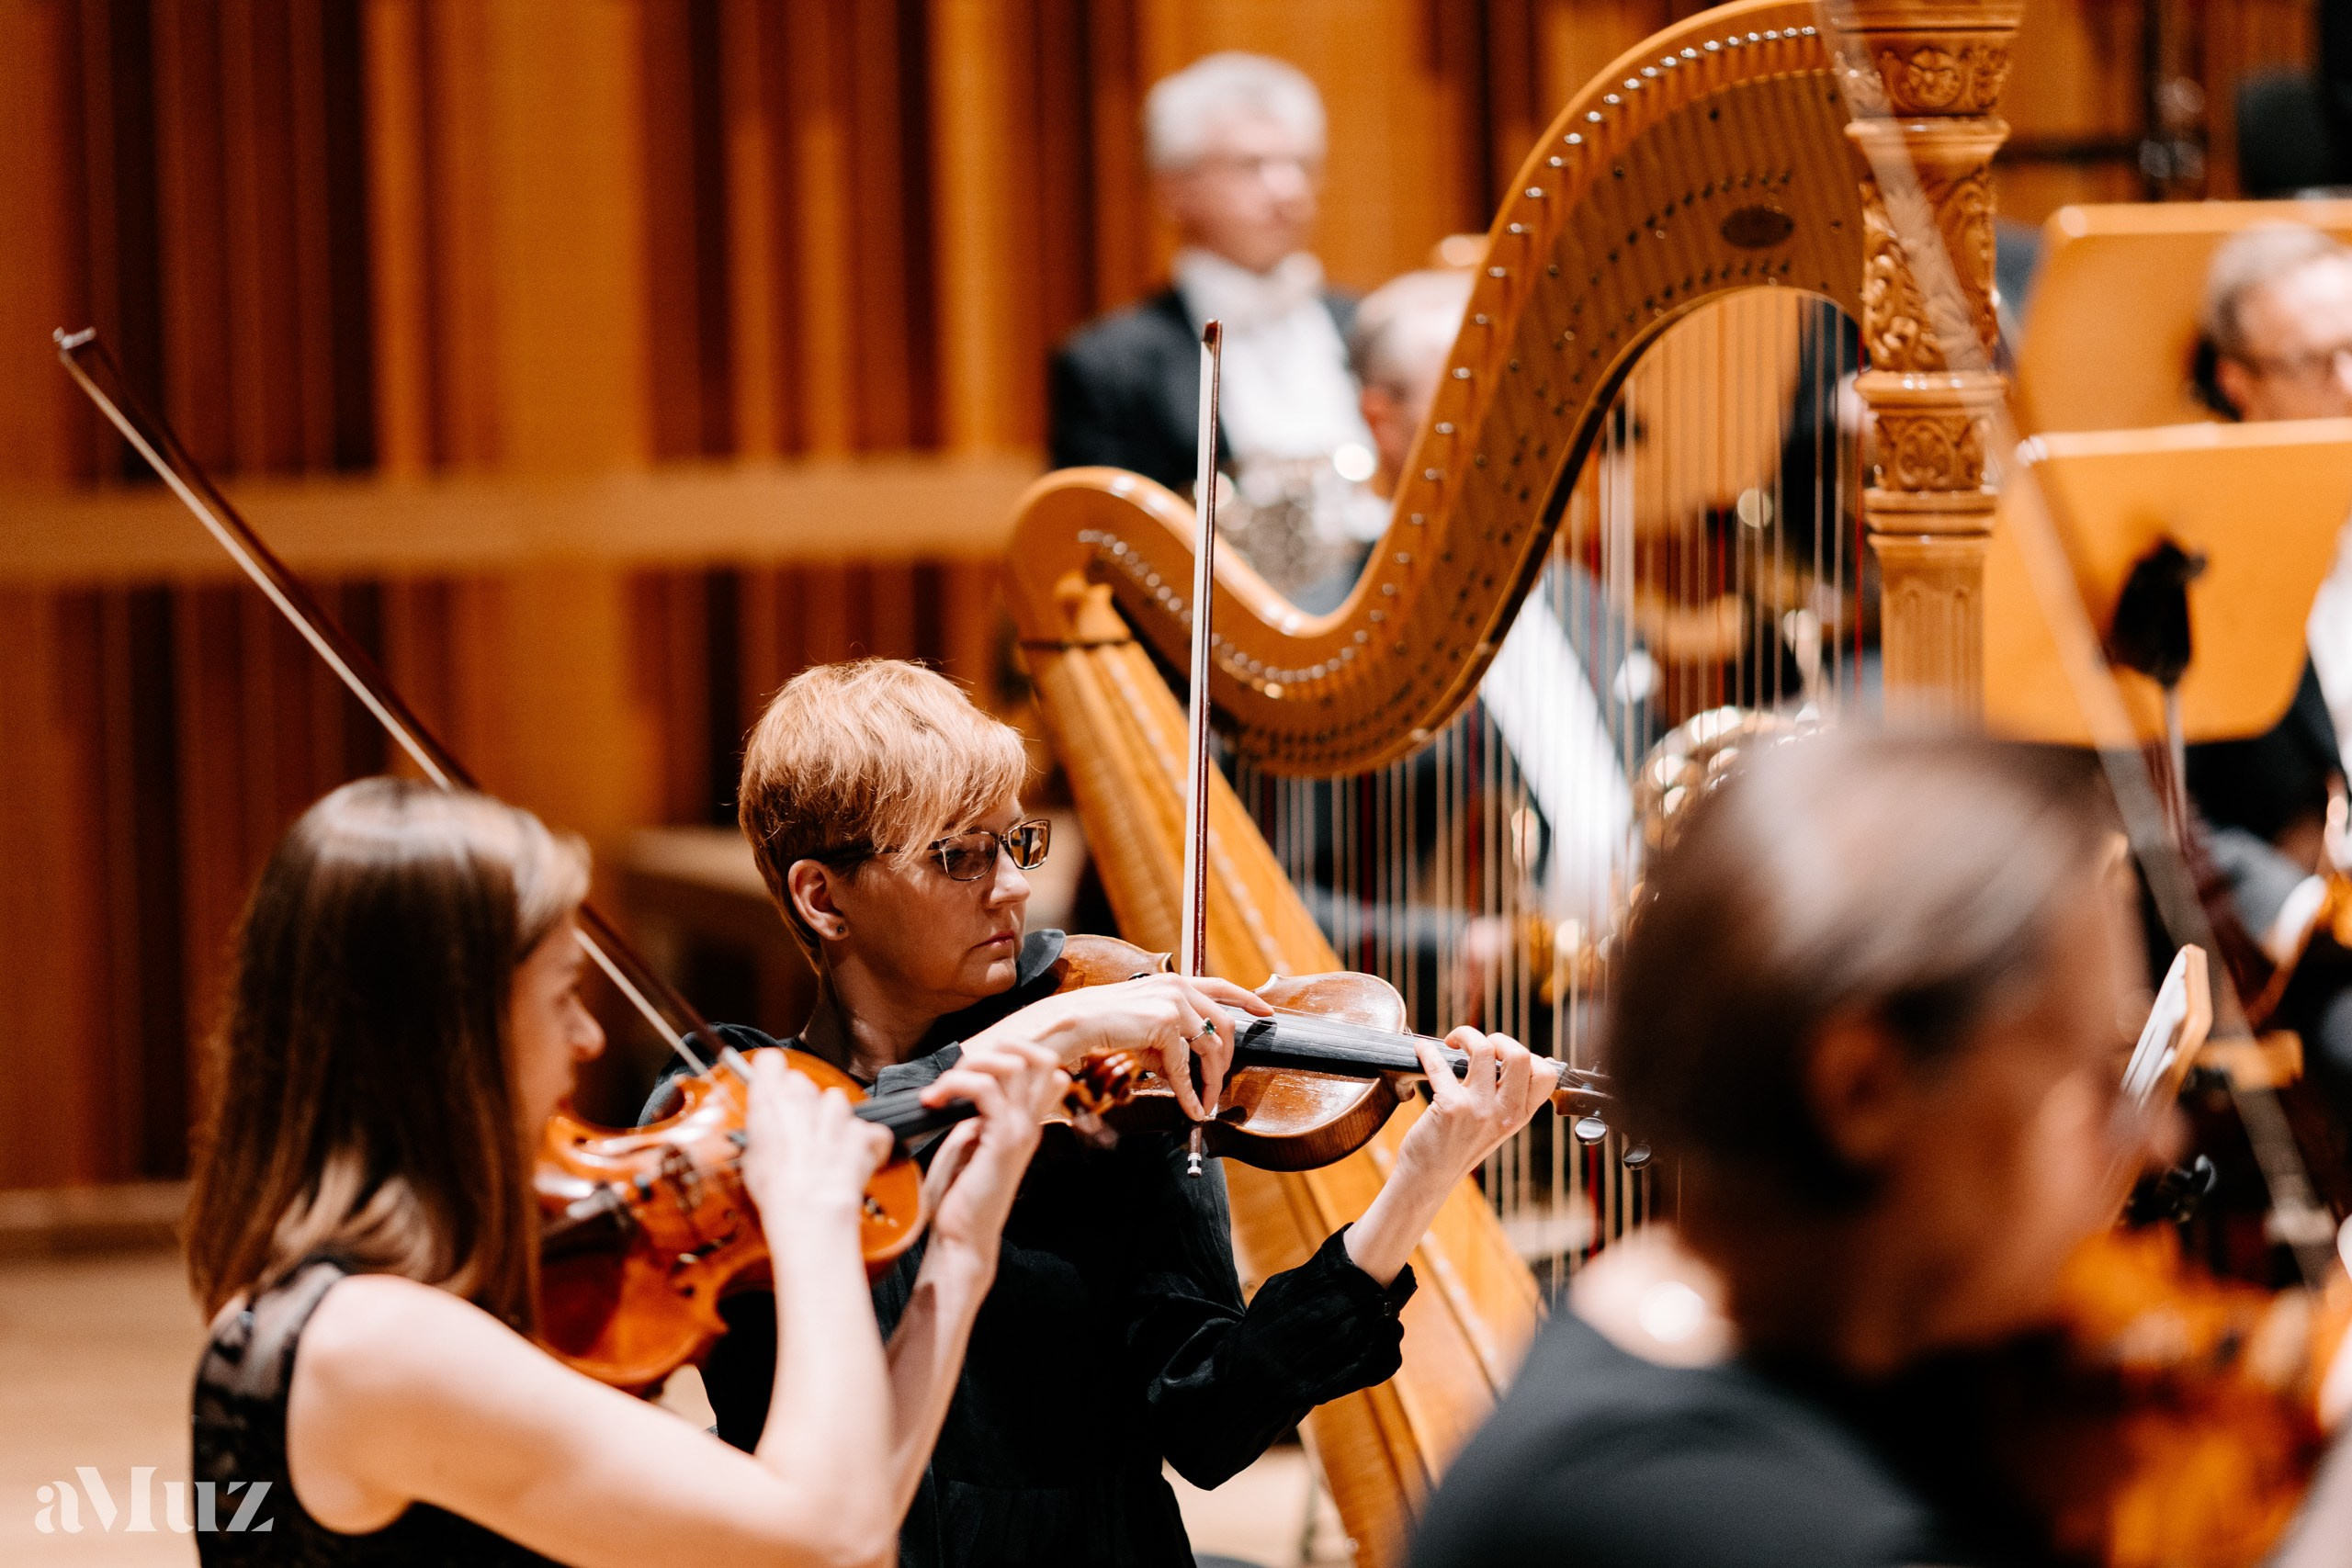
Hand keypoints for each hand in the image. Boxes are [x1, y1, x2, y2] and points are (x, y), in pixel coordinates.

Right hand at [738, 1050, 892, 1240]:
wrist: (808, 1214)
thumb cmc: (775, 1193)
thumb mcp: (751, 1159)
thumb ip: (761, 1133)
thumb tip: (764, 1129)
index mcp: (769, 1104)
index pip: (770, 1062)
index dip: (772, 1072)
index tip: (772, 1081)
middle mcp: (803, 1102)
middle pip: (803, 1082)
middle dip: (802, 1101)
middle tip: (799, 1128)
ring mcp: (836, 1116)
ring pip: (836, 1100)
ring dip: (833, 1118)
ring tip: (826, 1146)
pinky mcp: (862, 1132)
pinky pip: (869, 1129)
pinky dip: (868, 1143)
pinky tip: (857, 1156)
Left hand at [916, 1038, 1062, 1265]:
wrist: (960, 1237)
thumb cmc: (958, 1195)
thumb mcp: (969, 1142)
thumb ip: (976, 1113)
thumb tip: (966, 1085)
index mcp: (1023, 1120)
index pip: (1045, 1067)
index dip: (1011, 1053)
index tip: (970, 1071)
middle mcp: (1030, 1122)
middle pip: (1040, 1056)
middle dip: (996, 1048)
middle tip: (960, 1073)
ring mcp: (1020, 1130)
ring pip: (1015, 1063)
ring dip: (970, 1064)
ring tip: (941, 1089)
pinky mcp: (1002, 1142)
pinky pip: (985, 1089)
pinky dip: (954, 1084)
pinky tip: (933, 1101)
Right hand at [990, 974, 1269, 1121]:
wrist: (1073, 1023)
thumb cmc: (1103, 1024)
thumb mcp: (1145, 1023)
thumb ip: (1173, 1034)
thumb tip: (1190, 1066)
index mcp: (1175, 981)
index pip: (1222, 986)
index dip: (1248, 999)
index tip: (1267, 1013)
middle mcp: (1179, 986)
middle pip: (1225, 1026)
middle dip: (1227, 1061)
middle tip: (1220, 1084)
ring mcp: (1174, 1003)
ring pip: (1212, 1049)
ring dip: (1212, 1081)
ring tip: (1207, 1101)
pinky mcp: (1166, 1023)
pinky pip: (1186, 1067)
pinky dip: (1192, 1093)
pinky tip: (1193, 1108)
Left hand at [1394, 1028, 1552, 1188]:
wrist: (1429, 1177)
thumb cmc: (1458, 1147)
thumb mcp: (1495, 1126)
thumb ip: (1505, 1098)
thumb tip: (1505, 1056)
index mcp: (1520, 1115)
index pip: (1546, 1074)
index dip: (1528, 1054)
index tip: (1504, 1053)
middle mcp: (1505, 1112)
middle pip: (1520, 1055)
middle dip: (1497, 1038)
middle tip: (1478, 1045)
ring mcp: (1479, 1110)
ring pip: (1484, 1049)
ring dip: (1465, 1034)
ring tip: (1453, 1042)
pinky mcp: (1451, 1107)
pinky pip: (1440, 1064)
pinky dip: (1427, 1051)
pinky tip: (1421, 1050)